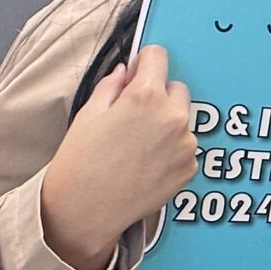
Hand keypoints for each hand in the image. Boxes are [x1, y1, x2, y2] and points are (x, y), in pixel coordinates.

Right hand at [40, 43, 194, 269]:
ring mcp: (186, 145)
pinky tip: (146, 162)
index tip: (137, 73)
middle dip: (158, 95)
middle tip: (132, 116)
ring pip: (182, 119)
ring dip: (167, 123)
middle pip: (176, 88)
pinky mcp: (190, 168)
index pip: (158, 57)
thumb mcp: (88, 114)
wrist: (86, 212)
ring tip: (137, 146)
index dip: (144, 62)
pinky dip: (171, 149)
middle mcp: (173, 117)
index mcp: (146, 97)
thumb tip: (127, 72)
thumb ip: (112, 86)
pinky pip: (185, 146)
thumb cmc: (80, 163)